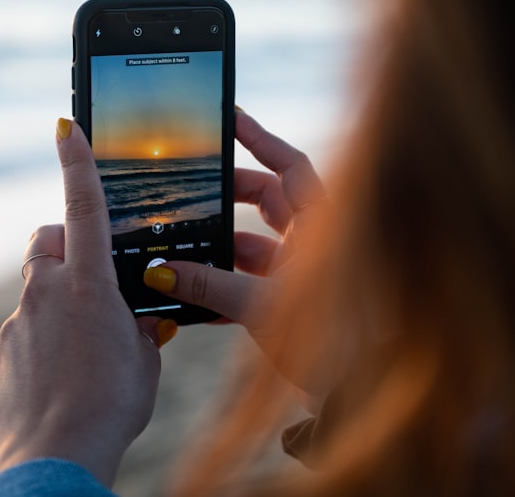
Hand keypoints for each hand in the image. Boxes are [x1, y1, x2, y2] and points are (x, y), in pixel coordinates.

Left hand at [0, 118, 175, 486]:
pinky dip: (40, 348)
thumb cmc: (114, 405)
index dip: (75, 162)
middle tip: (90, 282)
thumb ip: (139, 328)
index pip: (82, 206)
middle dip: (64, 252)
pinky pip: (21, 338)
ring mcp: (14, 324)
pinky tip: (60, 382)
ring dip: (57, 311)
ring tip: (83, 356)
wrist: (59, 455)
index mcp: (87, 284)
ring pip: (34, 297)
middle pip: (45, 246)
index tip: (65, 125)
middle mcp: (43, 294)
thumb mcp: (146, 359)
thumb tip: (140, 323)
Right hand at [142, 109, 325, 394]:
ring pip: (255, 241)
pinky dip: (225, 281)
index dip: (260, 139)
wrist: (355, 398)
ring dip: (219, 246)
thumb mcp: (260, 309)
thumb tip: (159, 272)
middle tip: (189, 190)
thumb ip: (209, 287)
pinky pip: (253, 277)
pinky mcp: (294, 299)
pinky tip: (192, 294)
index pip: (291, 165)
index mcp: (325, 226)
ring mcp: (306, 270)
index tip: (228, 117)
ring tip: (179, 246)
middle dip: (226, 197)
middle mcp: (318, 241)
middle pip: (267, 199)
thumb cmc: (331, 347)